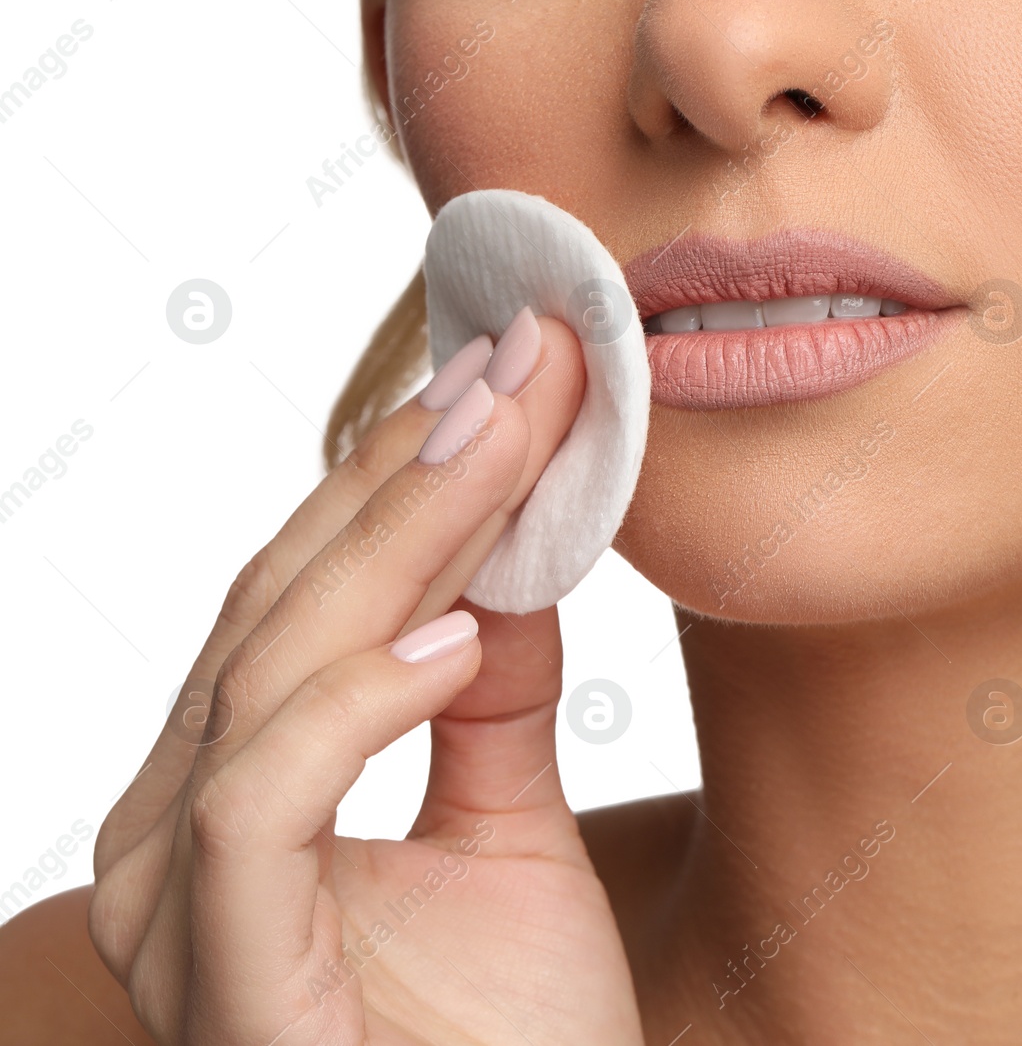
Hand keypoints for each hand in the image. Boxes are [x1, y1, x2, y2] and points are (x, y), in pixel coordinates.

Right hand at [88, 316, 645, 1044]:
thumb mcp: (512, 840)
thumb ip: (487, 706)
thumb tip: (501, 566)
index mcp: (238, 795)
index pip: (309, 597)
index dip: (411, 476)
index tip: (518, 375)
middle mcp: (180, 839)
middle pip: (281, 605)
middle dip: (412, 470)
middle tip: (525, 360)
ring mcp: (181, 909)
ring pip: (264, 671)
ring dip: (398, 538)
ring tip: (512, 439)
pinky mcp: (223, 977)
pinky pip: (258, 801)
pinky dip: (348, 703)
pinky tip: (454, 634)